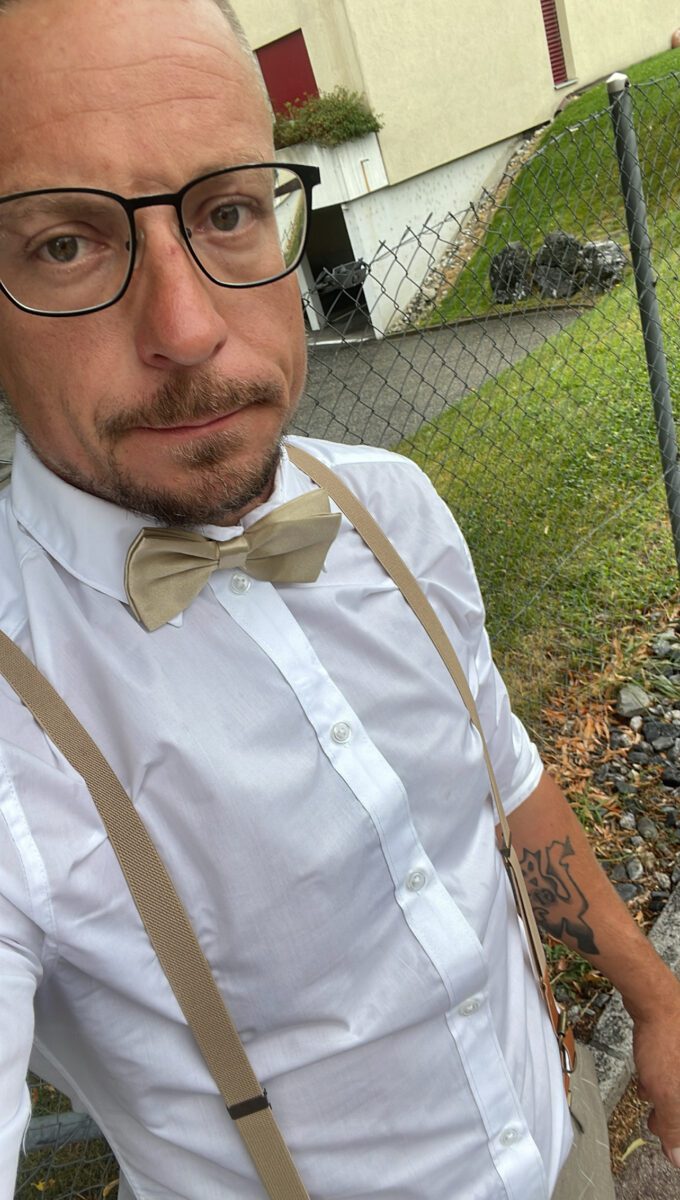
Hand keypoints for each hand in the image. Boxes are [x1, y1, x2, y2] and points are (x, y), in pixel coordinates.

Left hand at [631, 982, 679, 1168]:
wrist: (654, 999)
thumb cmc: (666, 1040)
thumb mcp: (668, 1094)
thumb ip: (675, 1128)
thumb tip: (678, 1158)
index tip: (668, 1143)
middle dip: (672, 1116)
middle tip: (656, 1123)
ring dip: (665, 1098)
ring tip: (649, 1096)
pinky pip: (676, 1073)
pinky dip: (663, 1080)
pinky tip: (647, 1081)